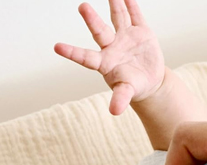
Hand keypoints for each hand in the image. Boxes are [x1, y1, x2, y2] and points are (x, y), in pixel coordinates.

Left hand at [54, 0, 163, 114]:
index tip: (57, 47)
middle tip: (82, 7)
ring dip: (114, 5)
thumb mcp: (126, 92)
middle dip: (92, 20)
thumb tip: (114, 111)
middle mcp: (111, 46)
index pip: (85, 57)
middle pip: (100, 31)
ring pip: (117, 18)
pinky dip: (131, 5)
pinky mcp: (140, 32)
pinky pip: (135, 16)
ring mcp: (125, 36)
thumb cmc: (132, 86)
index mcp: (104, 62)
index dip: (72, 52)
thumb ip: (120, 99)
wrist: (149, 79)